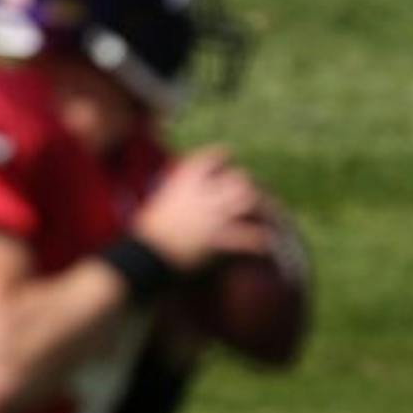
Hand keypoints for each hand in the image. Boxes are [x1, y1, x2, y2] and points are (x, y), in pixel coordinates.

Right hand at [133, 147, 271, 270]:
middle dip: (249, 186)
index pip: (214, 156)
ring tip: (269, 216)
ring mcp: (213, 214)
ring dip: (262, 207)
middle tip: (255, 195)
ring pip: (249, 199)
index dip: (225, 157)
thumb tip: (178, 190)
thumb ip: (175, 191)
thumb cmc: (145, 233)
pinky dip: (260, 239)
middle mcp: (203, 192)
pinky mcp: (219, 238)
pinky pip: (249, 235)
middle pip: (239, 178)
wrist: (142, 255)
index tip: (230, 161)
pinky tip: (266, 243)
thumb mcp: (159, 201)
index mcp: (185, 179)